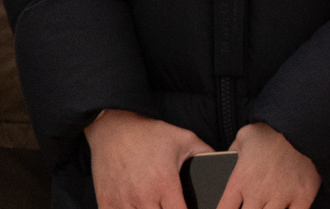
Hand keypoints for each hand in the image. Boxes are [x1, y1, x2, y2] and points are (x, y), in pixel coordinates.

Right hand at [85, 108, 212, 208]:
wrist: (114, 128)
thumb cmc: (151, 134)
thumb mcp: (185, 139)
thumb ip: (207, 154)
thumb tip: (224, 165)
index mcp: (165, 184)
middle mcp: (143, 197)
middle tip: (173, 208)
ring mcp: (122, 201)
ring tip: (157, 207)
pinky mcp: (105, 202)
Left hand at [219, 122, 319, 208]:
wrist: (304, 122)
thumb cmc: (273, 130)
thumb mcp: (244, 137)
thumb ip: (230, 155)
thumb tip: (223, 163)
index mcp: (240, 180)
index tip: (232, 208)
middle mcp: (258, 192)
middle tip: (253, 205)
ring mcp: (281, 196)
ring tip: (267, 207)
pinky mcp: (303, 195)